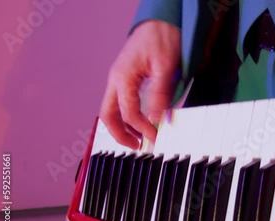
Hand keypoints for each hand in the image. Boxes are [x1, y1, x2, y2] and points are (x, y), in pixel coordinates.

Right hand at [99, 20, 180, 148]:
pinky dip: (127, 115)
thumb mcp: (165, 67)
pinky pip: (120, 101)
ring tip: (139, 137)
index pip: (128, 112)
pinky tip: (139, 120)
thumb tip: (157, 118)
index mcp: (123, 77)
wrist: (160, 20)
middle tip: (136, 146)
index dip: (141, 128)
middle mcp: (116, 79)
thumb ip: (160, 93)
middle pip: (108, 115)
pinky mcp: (126, 77)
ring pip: (112, 109)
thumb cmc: (161, 37)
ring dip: (123, 126)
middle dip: (119, 134)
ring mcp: (119, 78)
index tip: (154, 136)